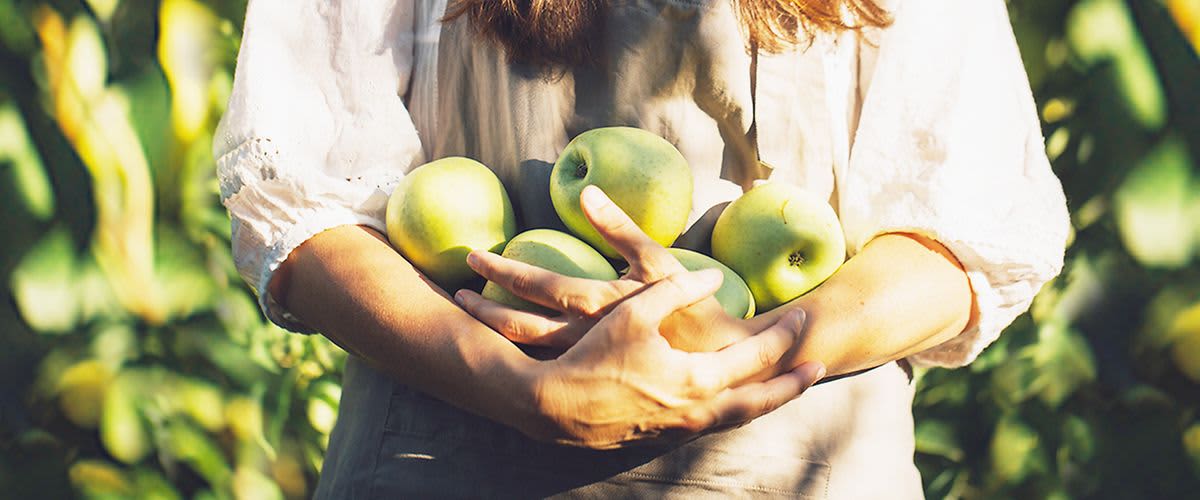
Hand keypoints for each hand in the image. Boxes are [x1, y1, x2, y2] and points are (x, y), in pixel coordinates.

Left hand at [456, 185, 774, 352]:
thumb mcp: (658, 264)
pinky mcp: (592, 378)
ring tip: (470, 312)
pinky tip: (501, 345)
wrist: (719, 367)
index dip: (501, 270)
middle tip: (458, 290)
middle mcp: (583, 340)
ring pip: (525, 351)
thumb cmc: (693, 309)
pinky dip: (516, 354)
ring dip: (493, 331)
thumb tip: (584, 192)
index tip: (473, 258)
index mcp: (597, 306)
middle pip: (518, 326)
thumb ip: (620, 227)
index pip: (536, 285)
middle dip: (483, 307)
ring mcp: (585, 364)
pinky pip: (544, 366)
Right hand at [509, 269, 824, 448]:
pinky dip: (731, 411)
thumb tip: (712, 277)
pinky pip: (711, 425)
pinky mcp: (663, 438)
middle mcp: (698, 413)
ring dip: (764, 401)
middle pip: (761, 402)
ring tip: (783, 388)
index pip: (757, 358)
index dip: (784, 336)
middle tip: (817, 368)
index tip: (804, 318)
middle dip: (791, 385)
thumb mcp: (635, 311)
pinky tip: (732, 402)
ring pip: (737, 418)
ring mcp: (682, 431)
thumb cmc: (593, 356)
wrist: (554, 408)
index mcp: (697, 380)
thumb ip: (678, 289)